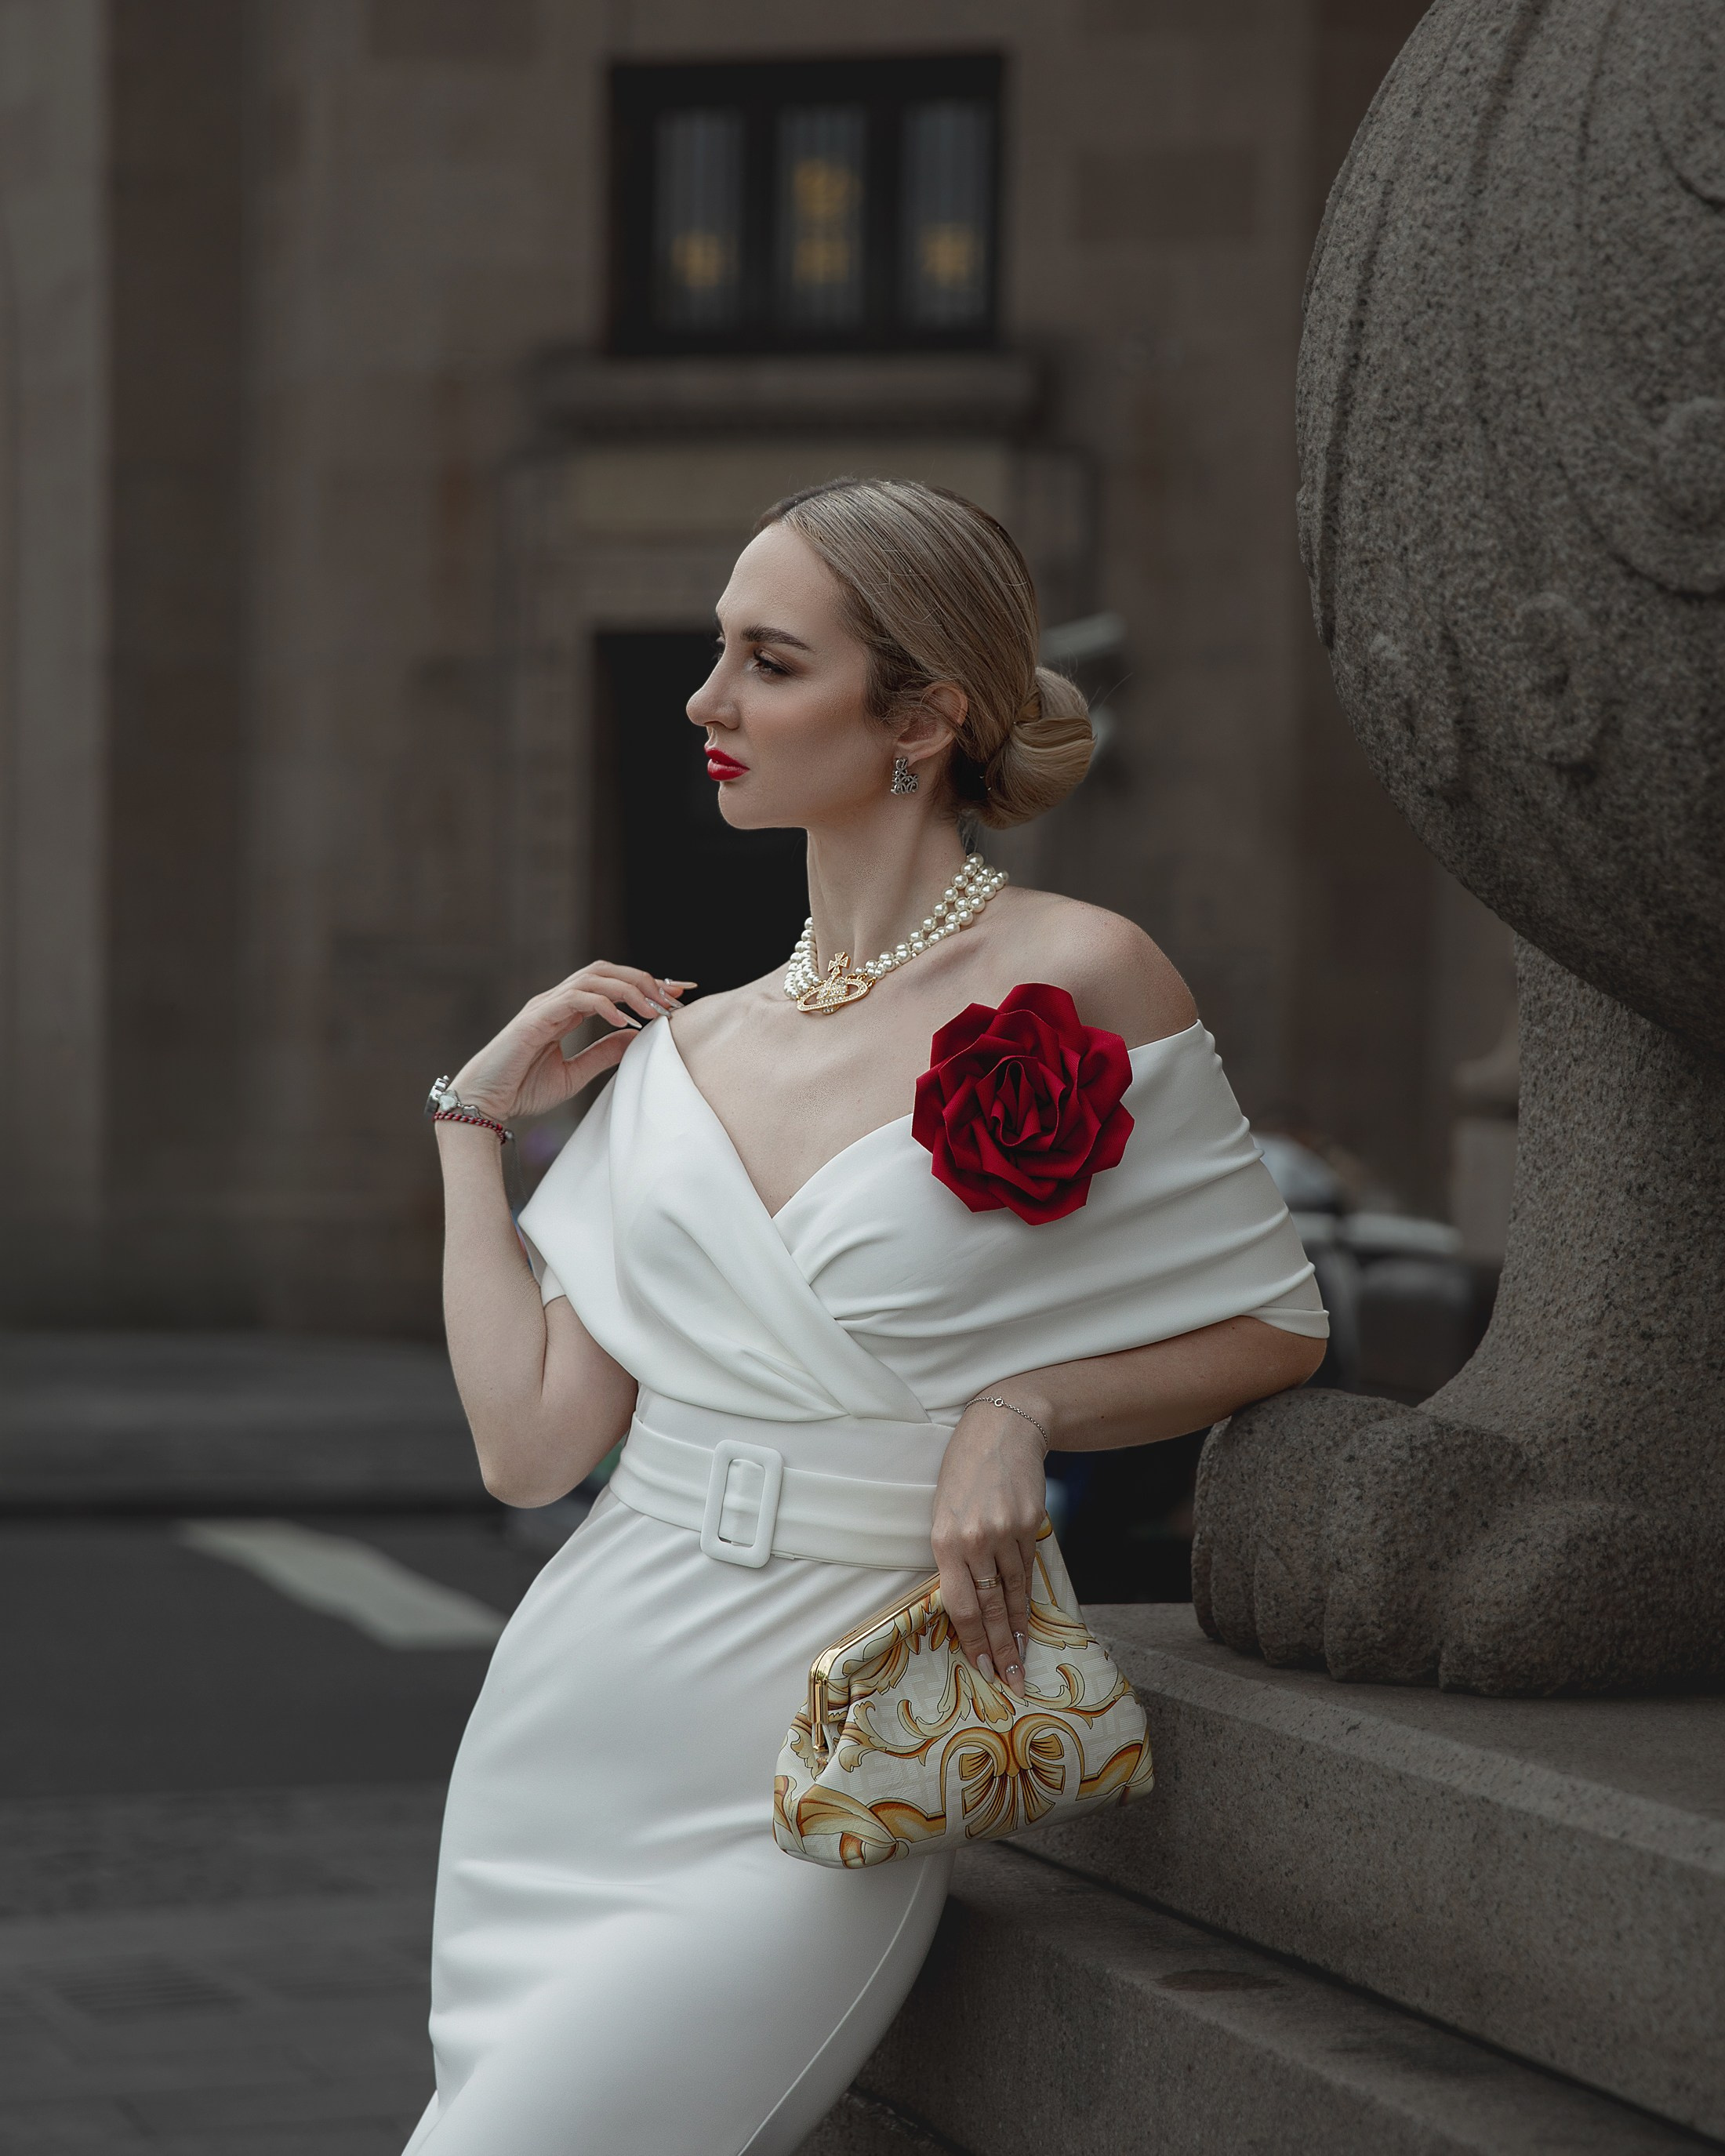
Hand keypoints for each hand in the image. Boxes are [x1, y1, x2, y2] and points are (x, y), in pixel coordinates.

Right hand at [444, 964, 694, 1124]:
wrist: (486, 1103)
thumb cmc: (522, 1089)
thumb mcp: (575, 1073)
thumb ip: (604, 1053)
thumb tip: (638, 1037)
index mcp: (566, 1010)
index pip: (611, 984)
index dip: (645, 984)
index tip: (678, 993)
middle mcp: (556, 1000)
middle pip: (606, 970)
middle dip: (643, 980)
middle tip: (673, 1000)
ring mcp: (545, 1005)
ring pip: (594, 976)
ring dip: (630, 989)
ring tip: (655, 1010)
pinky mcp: (536, 1017)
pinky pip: (576, 998)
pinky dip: (604, 1005)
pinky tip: (624, 1021)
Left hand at [930, 1396, 1049, 1697]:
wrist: (1003, 1429)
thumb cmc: (963, 1473)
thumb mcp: (944, 1512)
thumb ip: (953, 1556)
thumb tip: (967, 1604)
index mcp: (945, 1539)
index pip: (960, 1605)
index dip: (974, 1642)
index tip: (984, 1669)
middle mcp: (976, 1539)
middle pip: (991, 1607)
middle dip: (1002, 1649)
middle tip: (1013, 1682)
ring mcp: (1008, 1532)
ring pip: (1015, 1593)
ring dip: (1020, 1630)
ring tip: (1023, 1659)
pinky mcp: (1033, 1524)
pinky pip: (1029, 1569)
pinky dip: (1030, 1597)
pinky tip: (1031, 1619)